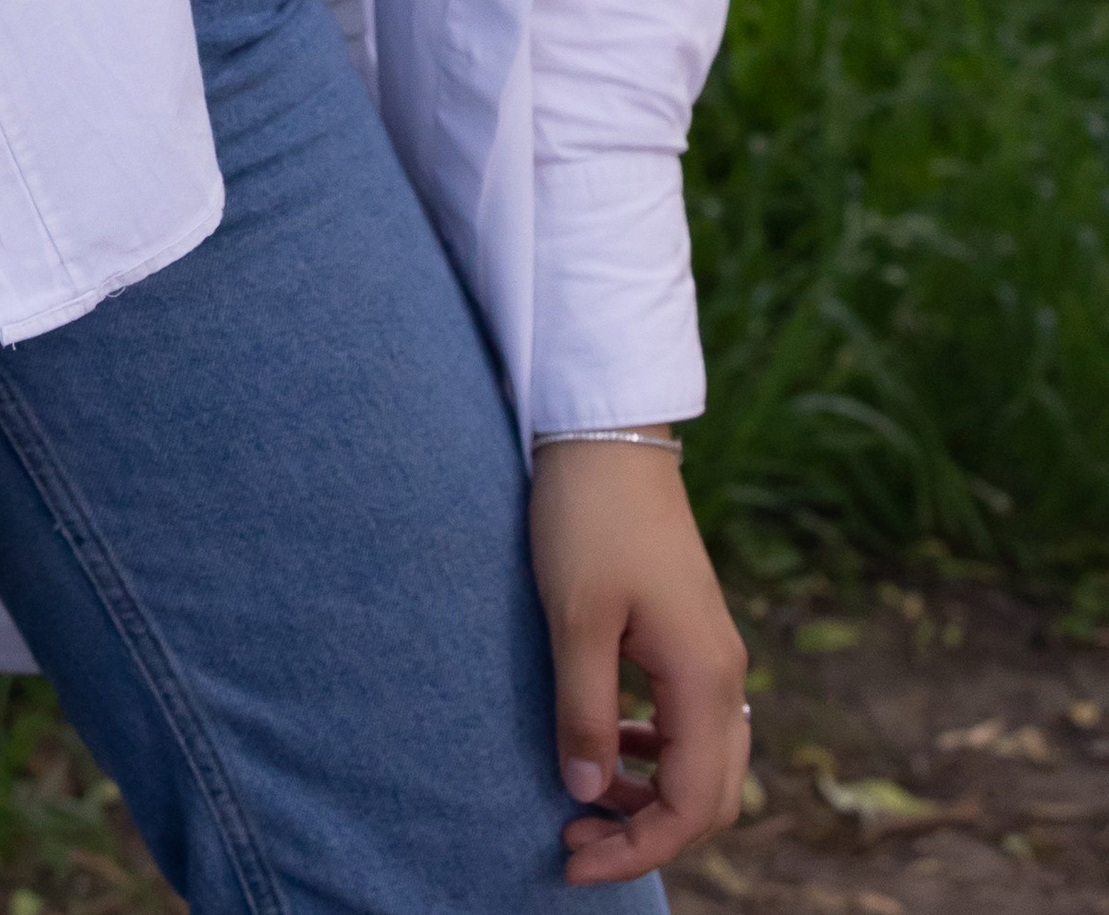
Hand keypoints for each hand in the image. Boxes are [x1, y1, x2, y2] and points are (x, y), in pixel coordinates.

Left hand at [529, 440, 747, 884]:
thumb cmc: (588, 519)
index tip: (572, 860)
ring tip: (582, 803)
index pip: (690, 806)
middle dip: (646, 836)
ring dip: (649, 798)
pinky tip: (605, 748)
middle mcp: (723, 677)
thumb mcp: (576, 620)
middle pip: (708, 798)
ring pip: (701, 764)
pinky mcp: (690, 637)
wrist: (609, 435)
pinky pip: (686, 725)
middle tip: (574, 843)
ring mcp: (712, 655)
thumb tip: (587, 795)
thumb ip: (584, 714)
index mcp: (704, 680)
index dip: (636, 850)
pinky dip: (651, 756)